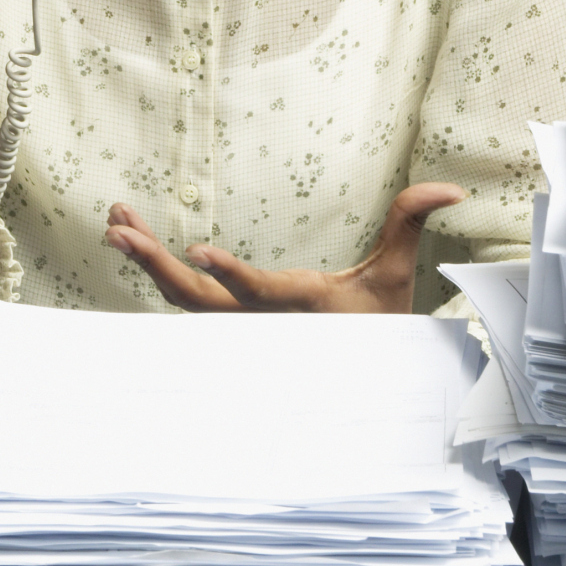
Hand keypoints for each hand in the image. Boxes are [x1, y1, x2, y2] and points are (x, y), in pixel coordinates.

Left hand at [102, 183, 465, 312]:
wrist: (361, 378)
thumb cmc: (376, 326)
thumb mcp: (394, 276)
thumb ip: (410, 223)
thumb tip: (449, 187)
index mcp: (299, 309)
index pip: (259, 292)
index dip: (229, 275)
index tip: (198, 251)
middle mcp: (259, 324)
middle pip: (196, 300)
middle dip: (155, 264)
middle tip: (119, 229)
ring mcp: (238, 328)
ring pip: (182, 300)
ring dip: (147, 261)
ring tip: (116, 221)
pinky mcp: (227, 324)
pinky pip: (183, 301)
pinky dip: (157, 270)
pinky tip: (134, 239)